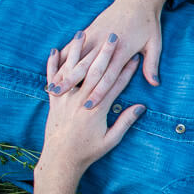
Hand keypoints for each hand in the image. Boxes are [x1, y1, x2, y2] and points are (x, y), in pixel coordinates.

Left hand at [39, 31, 145, 175]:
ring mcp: (65, 99)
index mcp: (97, 110)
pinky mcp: (54, 101)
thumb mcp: (111, 140)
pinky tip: (55, 50)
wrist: (60, 161)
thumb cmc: (88, 152)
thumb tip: (141, 107)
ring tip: (82, 32)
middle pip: (95, 71)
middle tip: (113, 36)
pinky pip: (52, 79)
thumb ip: (125, 122)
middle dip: (105, 52)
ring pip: (72, 70)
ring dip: (77, 50)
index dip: (126, 70)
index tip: (134, 56)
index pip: (114, 84)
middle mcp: (81, 101)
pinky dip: (52, 64)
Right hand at [49, 0, 173, 89]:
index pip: (108, 77)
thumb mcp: (155, 44)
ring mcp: (95, 36)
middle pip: (86, 68)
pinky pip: (73, 45)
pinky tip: (53, 65)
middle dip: (72, 83)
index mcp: (122, 52)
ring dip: (63, 72)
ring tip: (52, 85)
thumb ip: (152, 65)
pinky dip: (63, 55)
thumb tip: (155, 84)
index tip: (88, 106)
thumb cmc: (148, 24)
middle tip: (58, 97)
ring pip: (76, 58)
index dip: (98, 92)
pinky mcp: (90, 30)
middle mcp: (105, 45)